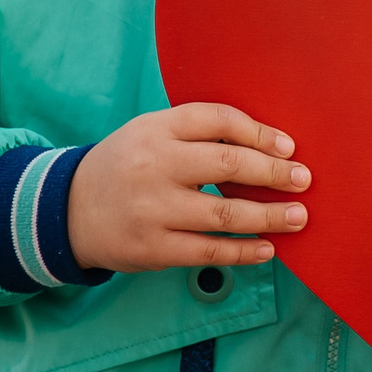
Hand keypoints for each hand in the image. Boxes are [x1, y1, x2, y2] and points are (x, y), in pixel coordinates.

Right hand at [66, 103, 308, 273]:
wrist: (67, 210)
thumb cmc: (127, 166)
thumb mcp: (151, 134)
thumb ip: (199, 134)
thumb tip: (269, 147)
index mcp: (156, 129)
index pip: (217, 120)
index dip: (259, 132)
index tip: (288, 148)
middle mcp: (154, 165)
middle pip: (227, 164)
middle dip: (273, 174)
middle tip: (303, 181)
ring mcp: (152, 209)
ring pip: (223, 214)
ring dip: (268, 217)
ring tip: (297, 217)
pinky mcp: (152, 248)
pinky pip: (208, 251)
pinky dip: (243, 252)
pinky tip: (267, 249)